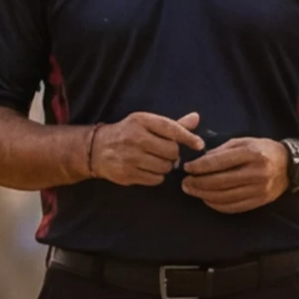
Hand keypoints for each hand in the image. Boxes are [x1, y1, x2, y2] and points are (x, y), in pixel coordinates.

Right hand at [78, 111, 203, 188]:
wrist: (98, 148)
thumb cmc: (129, 133)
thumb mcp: (147, 124)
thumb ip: (173, 124)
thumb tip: (196, 118)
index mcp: (141, 120)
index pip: (171, 128)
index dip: (188, 137)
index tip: (199, 145)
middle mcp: (135, 137)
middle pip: (171, 151)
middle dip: (173, 154)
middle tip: (166, 153)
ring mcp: (130, 157)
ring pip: (165, 167)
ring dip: (166, 166)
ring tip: (156, 161)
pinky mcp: (127, 174)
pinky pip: (155, 179)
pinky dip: (157, 176)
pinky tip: (149, 169)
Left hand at [177, 136, 288, 212]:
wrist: (291, 165)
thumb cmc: (263, 149)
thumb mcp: (244, 141)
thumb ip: (222, 150)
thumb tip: (200, 161)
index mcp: (251, 153)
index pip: (219, 162)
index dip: (200, 166)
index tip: (187, 168)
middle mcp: (256, 172)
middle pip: (219, 182)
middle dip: (198, 183)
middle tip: (184, 183)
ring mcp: (259, 189)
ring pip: (224, 197)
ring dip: (204, 195)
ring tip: (192, 191)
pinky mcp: (260, 202)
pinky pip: (233, 207)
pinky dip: (217, 205)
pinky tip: (207, 199)